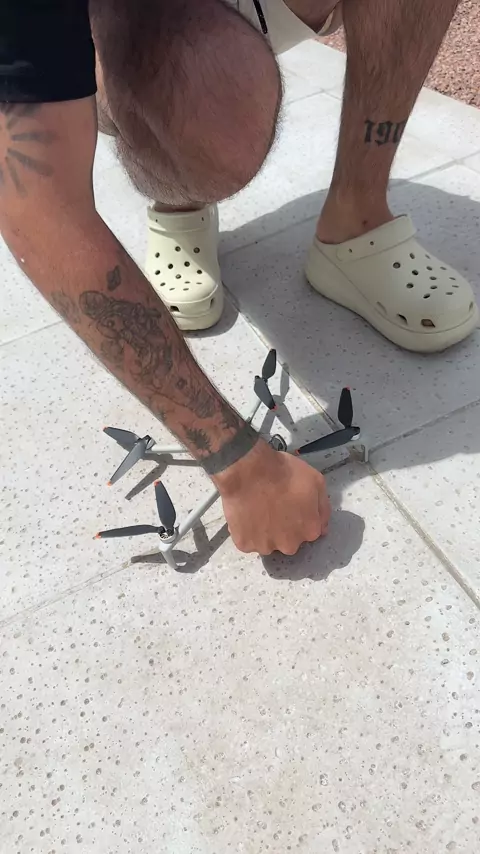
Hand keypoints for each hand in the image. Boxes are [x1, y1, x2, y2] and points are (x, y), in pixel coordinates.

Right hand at [213, 440, 330, 554]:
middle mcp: (289, 545)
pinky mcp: (244, 544)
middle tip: (273, 507)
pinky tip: (245, 514)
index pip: (309, 531)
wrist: (248, 470)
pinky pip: (247, 541)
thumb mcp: (316, 481)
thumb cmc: (284, 472)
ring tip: (256, 510)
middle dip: (283, 528)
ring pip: (267, 543)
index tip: (290, 504)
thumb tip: (323, 529)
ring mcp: (265, 547)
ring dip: (263, 532)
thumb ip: (323, 508)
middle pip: (288, 541)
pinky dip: (246, 532)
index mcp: (309, 531)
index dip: (300, 517)